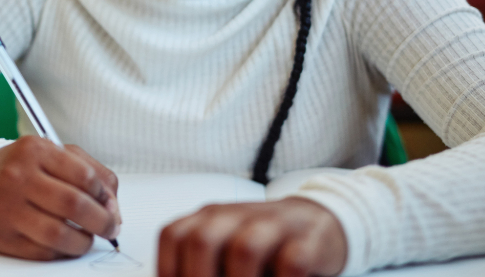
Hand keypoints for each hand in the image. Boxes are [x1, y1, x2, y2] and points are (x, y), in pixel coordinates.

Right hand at [0, 136, 120, 259]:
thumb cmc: (24, 168)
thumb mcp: (55, 155)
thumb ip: (91, 173)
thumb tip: (113, 208)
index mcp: (36, 150)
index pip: (84, 175)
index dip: (104, 195)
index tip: (109, 205)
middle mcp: (19, 176)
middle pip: (74, 205)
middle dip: (101, 222)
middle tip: (110, 229)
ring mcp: (8, 207)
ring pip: (58, 234)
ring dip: (83, 242)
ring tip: (87, 239)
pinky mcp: (2, 236)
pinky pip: (42, 251)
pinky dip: (61, 251)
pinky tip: (65, 244)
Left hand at [158, 197, 346, 276]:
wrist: (316, 220)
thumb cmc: (262, 243)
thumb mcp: (226, 247)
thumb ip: (203, 264)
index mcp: (211, 217)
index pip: (173, 235)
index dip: (168, 269)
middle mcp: (237, 215)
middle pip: (202, 239)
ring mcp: (273, 225)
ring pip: (245, 248)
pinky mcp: (307, 241)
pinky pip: (292, 262)